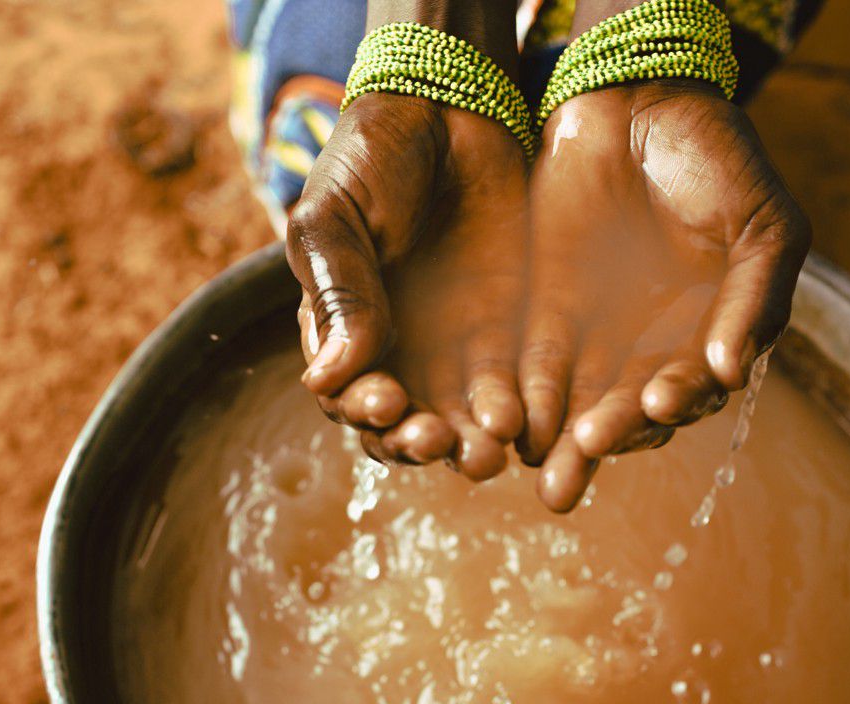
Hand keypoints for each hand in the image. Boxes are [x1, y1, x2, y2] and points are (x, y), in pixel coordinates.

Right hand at [287, 92, 528, 479]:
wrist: (450, 106)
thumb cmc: (374, 158)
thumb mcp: (335, 218)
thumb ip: (336, 295)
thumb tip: (327, 380)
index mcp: (339, 332)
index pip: (347, 397)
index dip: (364, 411)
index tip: (384, 402)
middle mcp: (394, 353)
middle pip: (402, 425)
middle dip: (418, 441)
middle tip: (440, 440)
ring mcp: (453, 349)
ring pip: (458, 422)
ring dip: (468, 445)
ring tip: (487, 451)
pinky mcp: (507, 337)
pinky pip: (511, 391)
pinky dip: (515, 415)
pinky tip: (523, 419)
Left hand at [519, 80, 810, 510]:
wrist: (636, 97)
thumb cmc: (716, 157)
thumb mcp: (762, 221)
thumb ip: (755, 296)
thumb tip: (733, 373)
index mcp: (711, 336)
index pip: (692, 391)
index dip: (676, 401)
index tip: (656, 403)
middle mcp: (655, 350)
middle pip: (630, 415)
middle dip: (609, 442)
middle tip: (584, 460)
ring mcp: (599, 337)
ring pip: (580, 407)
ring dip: (563, 444)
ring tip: (546, 474)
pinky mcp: (547, 318)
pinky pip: (536, 370)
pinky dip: (527, 400)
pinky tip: (514, 424)